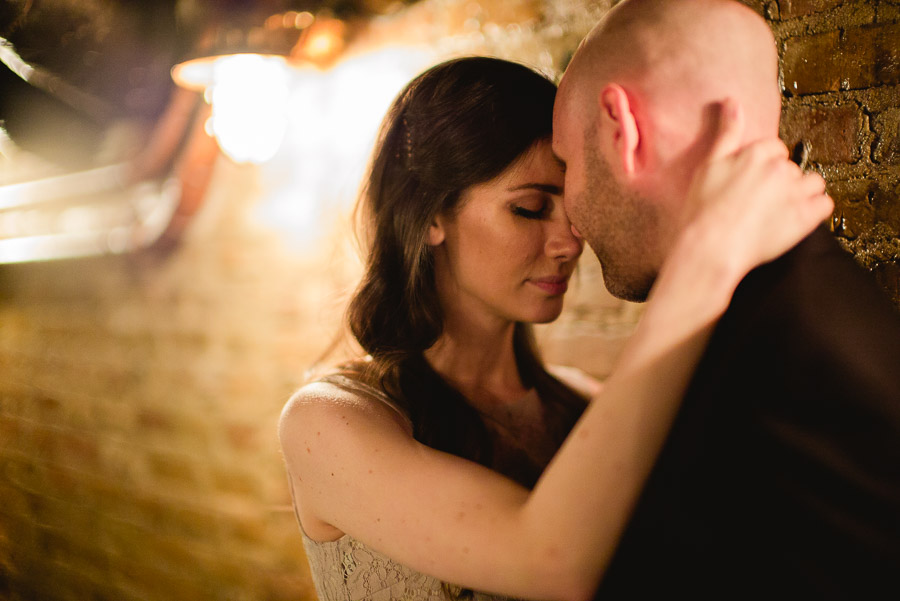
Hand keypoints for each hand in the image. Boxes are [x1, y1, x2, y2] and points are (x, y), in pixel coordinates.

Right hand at [680, 98, 833, 275]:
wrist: (710, 248)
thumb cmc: (703, 210)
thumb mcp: (709, 165)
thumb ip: (727, 132)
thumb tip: (733, 101)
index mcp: (756, 153)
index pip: (774, 149)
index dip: (763, 166)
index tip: (752, 184)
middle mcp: (779, 168)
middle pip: (791, 167)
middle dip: (780, 182)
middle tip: (759, 203)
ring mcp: (795, 192)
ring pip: (812, 183)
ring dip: (801, 193)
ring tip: (779, 210)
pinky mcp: (806, 216)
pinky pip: (825, 204)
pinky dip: (815, 210)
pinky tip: (795, 218)